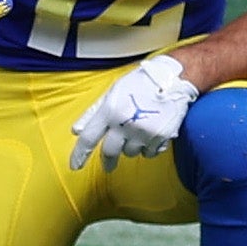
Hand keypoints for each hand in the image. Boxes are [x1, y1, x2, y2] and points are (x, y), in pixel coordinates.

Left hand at [68, 54, 197, 169]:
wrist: (171, 80)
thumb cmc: (139, 84)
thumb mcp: (111, 93)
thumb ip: (93, 113)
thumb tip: (76, 131)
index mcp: (109, 111)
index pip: (89, 138)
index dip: (80, 154)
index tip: (75, 166)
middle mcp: (124, 124)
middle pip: (110, 152)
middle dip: (107, 161)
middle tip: (108, 166)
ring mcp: (143, 132)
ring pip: (130, 153)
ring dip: (130, 147)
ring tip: (137, 131)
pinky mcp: (161, 138)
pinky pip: (149, 153)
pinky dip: (147, 148)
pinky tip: (150, 134)